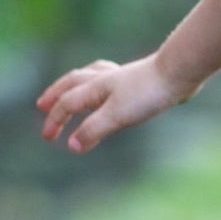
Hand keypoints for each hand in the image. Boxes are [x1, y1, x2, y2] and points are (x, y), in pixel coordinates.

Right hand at [35, 53, 193, 154]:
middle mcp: (105, 79)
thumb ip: (93, 130)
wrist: (179, 73)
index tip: (48, 138)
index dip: (55, 120)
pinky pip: (109, 77)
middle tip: (42, 105)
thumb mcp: (117, 116)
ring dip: (74, 84)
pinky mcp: (137, 79)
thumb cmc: (148, 94)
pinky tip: (111, 86)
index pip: (67, 104)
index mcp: (96, 88)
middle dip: (55, 95)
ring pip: (89, 76)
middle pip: (72, 83)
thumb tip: (72, 146)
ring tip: (68, 89)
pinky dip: (100, 81)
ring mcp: (121, 77)